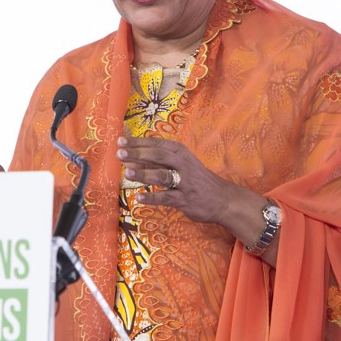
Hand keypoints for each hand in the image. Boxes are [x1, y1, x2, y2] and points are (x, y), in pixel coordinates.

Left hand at [116, 137, 272, 263]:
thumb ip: (157, 160)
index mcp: (180, 152)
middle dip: (138, 154)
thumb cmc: (195, 178)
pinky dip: (152, 198)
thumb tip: (130, 156)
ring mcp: (184, 182)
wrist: (221, 198)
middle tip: (119, 153)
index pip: (156, 144)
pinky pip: (166, 198)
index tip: (119, 140)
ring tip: (127, 173)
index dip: (137, 142)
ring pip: (162, 176)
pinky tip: (138, 197)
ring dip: (144, 174)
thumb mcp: (180, 163)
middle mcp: (182, 163)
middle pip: (158, 156)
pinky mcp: (185, 199)